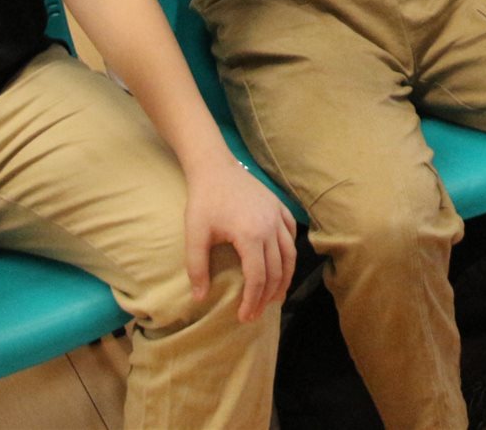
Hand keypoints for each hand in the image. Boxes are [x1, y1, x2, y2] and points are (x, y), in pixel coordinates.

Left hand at [184, 160, 297, 323]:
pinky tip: (283, 264)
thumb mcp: (195, 235)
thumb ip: (197, 268)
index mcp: (251, 236)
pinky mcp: (279, 207)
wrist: (215, 168)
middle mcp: (270, 228)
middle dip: (267, 296)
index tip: (244, 316)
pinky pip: (291, 235)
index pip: (258, 278)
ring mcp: (278, 216)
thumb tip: (200, 298)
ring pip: (290, 255)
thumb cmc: (203, 201)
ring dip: (284, 279)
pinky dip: (290, 253)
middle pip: (276, 271)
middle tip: (257, 312)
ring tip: (276, 296)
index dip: (252, 301)